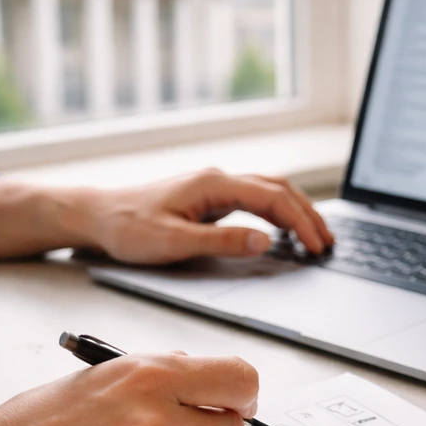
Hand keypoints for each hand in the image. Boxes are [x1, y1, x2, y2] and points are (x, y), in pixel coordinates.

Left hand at [85, 168, 335, 264]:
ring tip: (316, 236)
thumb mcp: (174, 242)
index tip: (317, 247)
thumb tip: (265, 242)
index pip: (272, 198)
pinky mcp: (210, 197)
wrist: (97, 215)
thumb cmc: (128, 228)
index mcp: (214, 184)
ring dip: (297, 211)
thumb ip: (222, 242)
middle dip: (308, 215)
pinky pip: (256, 198)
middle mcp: (219, 179)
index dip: (300, 223)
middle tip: (327, 244)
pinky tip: (285, 229)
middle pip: (279, 189)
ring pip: (270, 190)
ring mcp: (215, 186)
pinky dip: (279, 211)